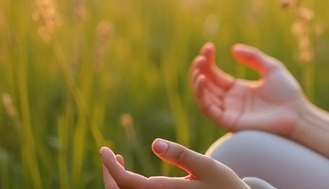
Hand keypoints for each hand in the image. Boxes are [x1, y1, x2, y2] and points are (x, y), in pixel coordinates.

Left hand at [100, 141, 248, 188]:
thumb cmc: (224, 186)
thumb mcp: (207, 165)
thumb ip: (180, 155)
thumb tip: (154, 143)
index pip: (126, 183)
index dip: (110, 166)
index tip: (103, 149)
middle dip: (108, 175)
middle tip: (107, 153)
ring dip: (116, 183)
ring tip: (118, 161)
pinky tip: (132, 176)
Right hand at [189, 42, 307, 138]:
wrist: (297, 113)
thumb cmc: (288, 93)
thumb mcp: (271, 68)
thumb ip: (253, 57)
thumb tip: (233, 49)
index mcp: (239, 90)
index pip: (215, 75)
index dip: (209, 61)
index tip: (208, 47)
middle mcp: (231, 102)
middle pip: (207, 85)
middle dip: (200, 69)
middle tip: (201, 56)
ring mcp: (229, 112)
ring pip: (203, 97)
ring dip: (197, 81)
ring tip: (199, 65)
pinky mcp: (230, 121)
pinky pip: (208, 109)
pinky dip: (201, 95)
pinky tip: (203, 79)